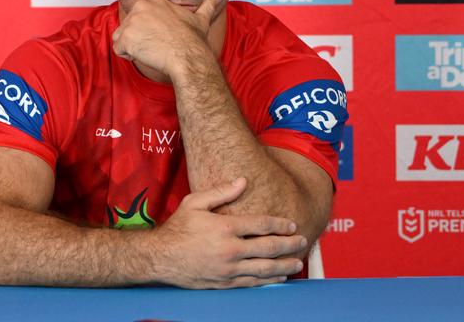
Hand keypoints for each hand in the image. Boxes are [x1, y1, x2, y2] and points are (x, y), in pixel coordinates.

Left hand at [111, 0, 224, 77]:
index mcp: (154, 0)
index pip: (140, 17)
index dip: (151, 30)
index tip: (164, 37)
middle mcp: (140, 6)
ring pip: (123, 38)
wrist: (188, 57)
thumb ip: (207, 5)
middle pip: (130, 27)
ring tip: (153, 50)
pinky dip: (129, 56)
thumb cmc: (194, 41)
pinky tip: (147, 55)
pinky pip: (119, 50)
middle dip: (141, 39)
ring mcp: (131, 20)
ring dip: (135, 48)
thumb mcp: (201, 19)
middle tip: (160, 45)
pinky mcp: (125, 37)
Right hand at [151, 177, 305, 288]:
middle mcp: (230, 249)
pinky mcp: (225, 282)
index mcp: (225, 227)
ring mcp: (229, 268)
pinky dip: (269, 280)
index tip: (292, 224)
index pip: (262, 225)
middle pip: (269, 247)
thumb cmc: (177, 228)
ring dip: (285, 264)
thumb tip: (242, 181)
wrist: (161, 257)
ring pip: (265, 268)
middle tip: (303, 241)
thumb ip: (221, 192)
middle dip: (290, 244)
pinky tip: (279, 276)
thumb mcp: (194, 203)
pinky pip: (253, 282)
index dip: (281, 224)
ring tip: (298, 261)